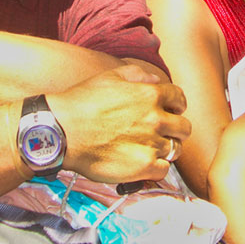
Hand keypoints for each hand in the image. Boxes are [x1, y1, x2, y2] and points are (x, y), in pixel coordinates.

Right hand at [48, 66, 190, 182]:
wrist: (61, 131)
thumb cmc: (82, 102)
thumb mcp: (111, 76)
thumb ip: (139, 74)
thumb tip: (156, 79)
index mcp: (150, 94)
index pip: (180, 99)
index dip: (176, 105)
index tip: (171, 111)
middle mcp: (155, 118)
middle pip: (183, 128)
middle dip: (174, 130)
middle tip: (161, 134)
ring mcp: (150, 143)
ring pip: (175, 150)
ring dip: (165, 150)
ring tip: (149, 150)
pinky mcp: (142, 166)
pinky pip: (164, 170)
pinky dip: (156, 168)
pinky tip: (143, 163)